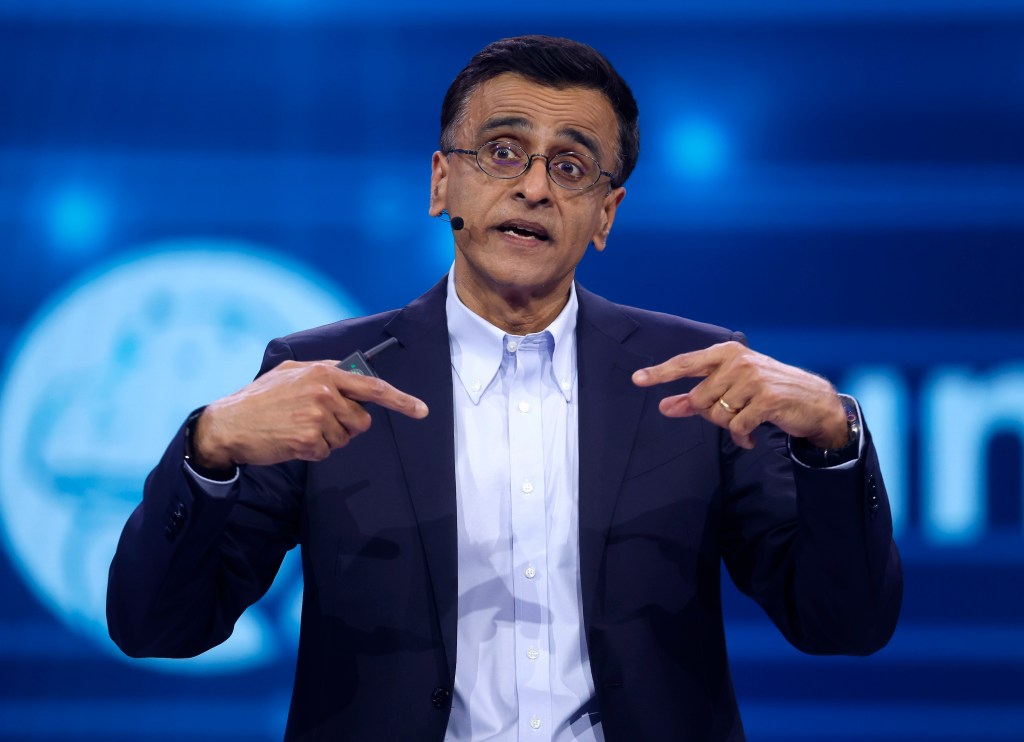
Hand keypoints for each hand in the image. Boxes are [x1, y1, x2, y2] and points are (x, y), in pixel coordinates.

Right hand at [193, 360, 428, 467]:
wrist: (227, 424)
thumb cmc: (260, 399)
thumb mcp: (291, 373)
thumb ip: (324, 373)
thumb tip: (354, 377)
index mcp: (323, 372)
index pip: (371, 386)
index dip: (400, 399)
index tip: (421, 409)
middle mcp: (323, 392)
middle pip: (361, 420)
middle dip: (346, 425)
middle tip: (316, 420)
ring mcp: (317, 416)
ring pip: (345, 437)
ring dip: (327, 438)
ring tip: (298, 427)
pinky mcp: (308, 440)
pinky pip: (326, 451)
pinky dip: (312, 451)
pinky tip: (292, 440)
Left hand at [632, 340, 846, 449]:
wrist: (813, 401)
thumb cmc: (766, 393)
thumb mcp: (731, 390)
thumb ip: (696, 398)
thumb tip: (665, 407)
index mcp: (727, 353)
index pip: (686, 362)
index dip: (660, 373)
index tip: (637, 379)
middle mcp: (738, 361)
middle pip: (700, 398)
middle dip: (711, 414)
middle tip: (733, 415)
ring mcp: (753, 379)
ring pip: (717, 414)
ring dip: (728, 427)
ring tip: (745, 423)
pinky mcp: (767, 399)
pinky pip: (737, 426)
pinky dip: (741, 436)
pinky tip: (751, 436)